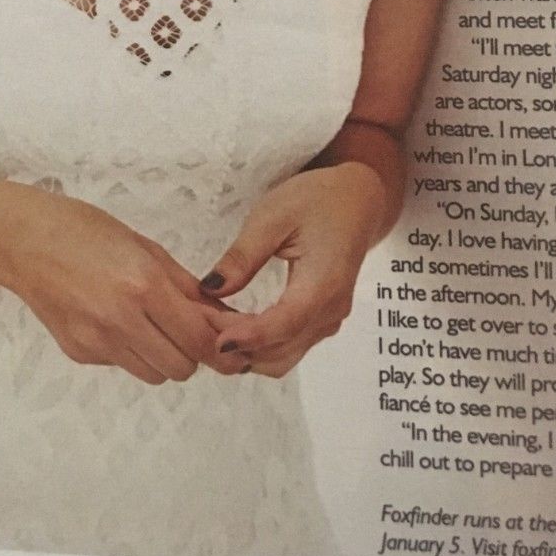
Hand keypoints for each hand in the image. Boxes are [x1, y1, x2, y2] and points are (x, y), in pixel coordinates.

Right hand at [1, 190, 244, 385]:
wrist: (23, 240)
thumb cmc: (85, 230)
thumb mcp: (143, 246)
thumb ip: (184, 285)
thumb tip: (221, 315)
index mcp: (143, 285)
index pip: (198, 340)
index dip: (219, 346)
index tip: (230, 344)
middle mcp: (121, 319)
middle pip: (182, 368)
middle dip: (192, 353)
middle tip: (185, 329)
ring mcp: (97, 341)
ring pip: (154, 374)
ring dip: (162, 357)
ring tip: (149, 324)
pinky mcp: (79, 353)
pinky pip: (122, 365)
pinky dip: (130, 352)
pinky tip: (113, 320)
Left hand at [198, 163, 384, 376]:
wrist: (357, 200)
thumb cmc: (317, 200)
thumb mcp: (273, 215)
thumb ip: (242, 256)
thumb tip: (210, 289)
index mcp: (323, 284)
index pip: (282, 325)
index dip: (246, 337)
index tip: (212, 338)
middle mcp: (329, 312)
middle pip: (281, 352)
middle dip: (238, 347)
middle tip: (198, 324)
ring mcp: (328, 320)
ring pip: (284, 356)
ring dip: (246, 350)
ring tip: (211, 324)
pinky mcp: (322, 320)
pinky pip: (289, 345)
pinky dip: (259, 343)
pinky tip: (234, 324)